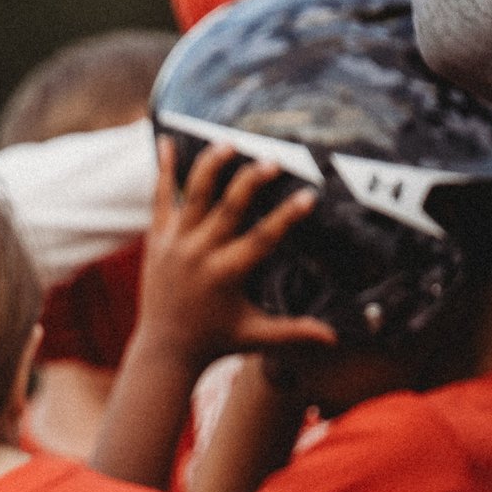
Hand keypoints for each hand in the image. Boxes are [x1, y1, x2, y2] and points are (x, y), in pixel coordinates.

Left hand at [132, 135, 336, 373]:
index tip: (308, 195)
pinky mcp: (156, 239)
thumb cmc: (216, 342)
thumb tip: (335, 337)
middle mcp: (200, 254)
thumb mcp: (257, 336)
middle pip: (228, 208)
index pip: (262, 238)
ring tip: (229, 143)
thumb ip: (295, 332)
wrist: (164, 349)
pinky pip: (159, 199)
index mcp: (227, 274)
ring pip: (193, 196)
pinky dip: (163, 171)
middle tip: (273, 160)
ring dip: (210, 167)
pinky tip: (167, 141)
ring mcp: (175, 244)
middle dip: (251, 181)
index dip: (286, 216)